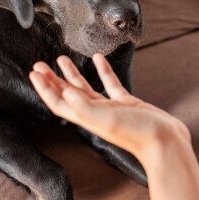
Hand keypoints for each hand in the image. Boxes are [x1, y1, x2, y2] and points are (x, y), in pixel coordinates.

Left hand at [29, 54, 189, 163]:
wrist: (164, 141)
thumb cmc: (136, 133)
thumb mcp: (107, 119)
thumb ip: (85, 107)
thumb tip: (65, 93)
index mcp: (86, 118)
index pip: (58, 102)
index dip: (44, 88)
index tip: (33, 72)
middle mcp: (94, 113)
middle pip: (67, 94)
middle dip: (52, 79)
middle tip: (39, 63)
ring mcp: (110, 107)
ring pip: (85, 87)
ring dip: (72, 74)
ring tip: (61, 58)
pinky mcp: (125, 102)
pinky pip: (110, 83)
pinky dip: (103, 70)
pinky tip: (98, 58)